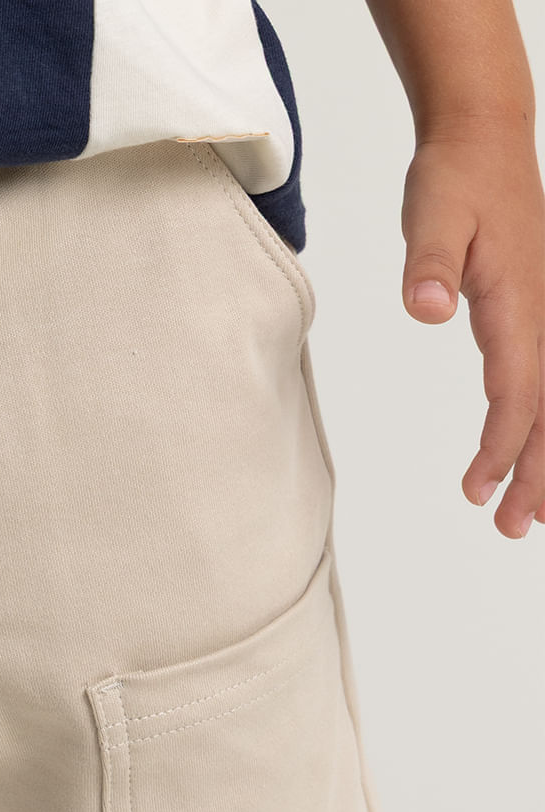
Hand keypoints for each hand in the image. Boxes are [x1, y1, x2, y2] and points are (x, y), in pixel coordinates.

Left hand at [400, 117, 544, 538]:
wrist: (484, 138)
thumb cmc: (455, 178)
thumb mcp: (430, 214)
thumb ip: (427, 263)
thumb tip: (424, 307)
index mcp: (518, 301)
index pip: (517, 390)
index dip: (502, 446)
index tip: (478, 489)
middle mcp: (544, 312)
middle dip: (536, 473)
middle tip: (512, 527)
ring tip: (527, 512)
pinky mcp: (537, 307)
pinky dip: (543, 420)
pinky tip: (531, 448)